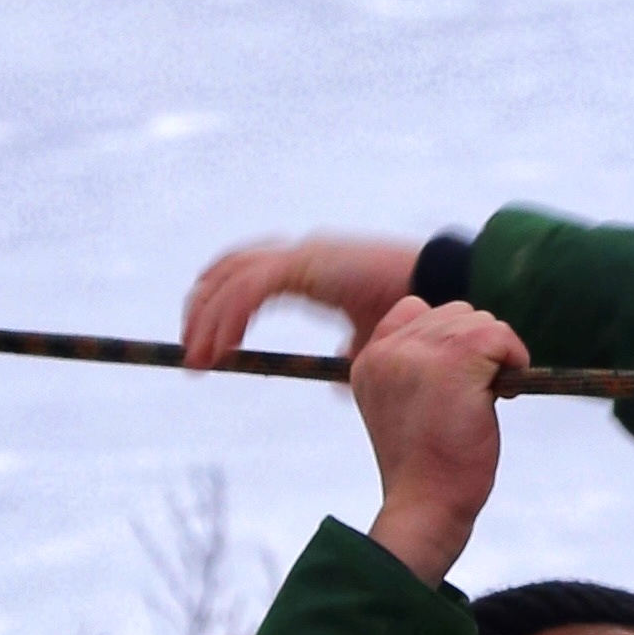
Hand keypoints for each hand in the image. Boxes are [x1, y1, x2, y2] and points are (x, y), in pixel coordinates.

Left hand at [181, 234, 429, 369]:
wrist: (444, 293)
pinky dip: (229, 318)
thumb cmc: (417, 313)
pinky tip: (222, 349)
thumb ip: (349, 352)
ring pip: (231, 280)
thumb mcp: (372, 337)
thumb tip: (337, 381)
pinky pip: (250, 289)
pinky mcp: (305, 264)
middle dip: (201, 310)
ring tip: (198, 359)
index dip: (221, 304)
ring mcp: (302, 255)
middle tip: (190, 353)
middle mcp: (301, 253)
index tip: (208, 342)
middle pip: (227, 270)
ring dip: (207, 320)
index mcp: (311, 266)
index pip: (247, 273)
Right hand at [351, 296, 529, 583]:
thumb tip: (468, 340)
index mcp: (370, 360)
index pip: (414, 310)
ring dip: (495, 357)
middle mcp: (388, 349)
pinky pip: (501, 336)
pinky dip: (514, 359)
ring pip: (479, 322)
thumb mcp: (405, 409)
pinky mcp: (456, 359)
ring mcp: (420, 351)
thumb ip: (418, 370)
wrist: (426, 504)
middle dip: (476, 349)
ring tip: (486, 399)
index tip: (455, 382)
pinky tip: (504, 396)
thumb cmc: (426, 468)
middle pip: (454, 313)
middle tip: (474, 396)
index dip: (448, 340)